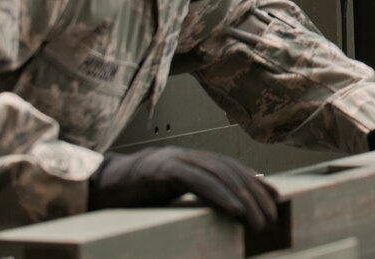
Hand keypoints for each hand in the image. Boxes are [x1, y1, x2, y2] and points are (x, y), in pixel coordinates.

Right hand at [88, 147, 278, 230]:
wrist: (97, 185)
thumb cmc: (134, 194)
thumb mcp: (171, 194)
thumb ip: (195, 195)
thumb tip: (225, 212)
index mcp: (194, 160)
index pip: (234, 169)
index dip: (257, 183)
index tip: (277, 201)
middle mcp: (189, 155)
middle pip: (233, 171)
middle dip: (256, 194)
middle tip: (272, 217)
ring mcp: (176, 160)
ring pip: (220, 175)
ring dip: (244, 198)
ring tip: (259, 220)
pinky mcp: (163, 170)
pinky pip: (198, 182)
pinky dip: (220, 195)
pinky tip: (235, 210)